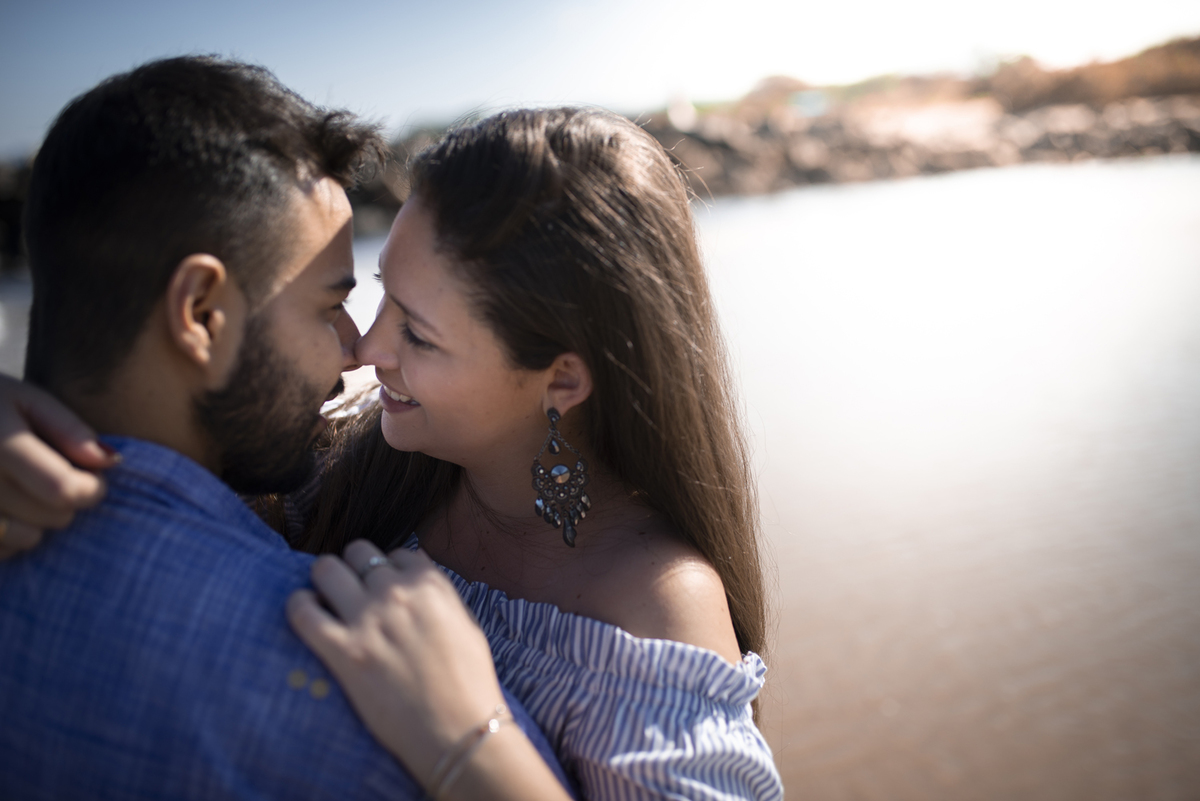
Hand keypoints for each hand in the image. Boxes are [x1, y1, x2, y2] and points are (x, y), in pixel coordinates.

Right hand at [0, 374, 118, 557]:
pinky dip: (9, 538)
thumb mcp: (24, 399)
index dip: (90, 488)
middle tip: (56, 482)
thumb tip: (109, 461)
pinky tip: (5, 511)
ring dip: (39, 523)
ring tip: (27, 495)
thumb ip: (67, 428)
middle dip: (67, 503)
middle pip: (51, 516)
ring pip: (26, 539)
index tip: (94, 480)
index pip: (62, 488)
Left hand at [287, 541, 571, 800]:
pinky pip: (303, 611)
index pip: (396, 554)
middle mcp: (396, 593)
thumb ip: (439, 594)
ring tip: (326, 599)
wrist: (457, 730)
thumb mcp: (466, 623)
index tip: (383, 589)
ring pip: (326, 569)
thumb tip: (415, 572)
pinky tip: (305, 613)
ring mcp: (367, 620)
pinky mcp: (343, 651)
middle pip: (357, 552)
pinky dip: (299, 607)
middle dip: (353, 568)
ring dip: (324, 580)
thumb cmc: (468, 682)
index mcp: (430, 584)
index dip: (387, 570)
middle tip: (352, 592)